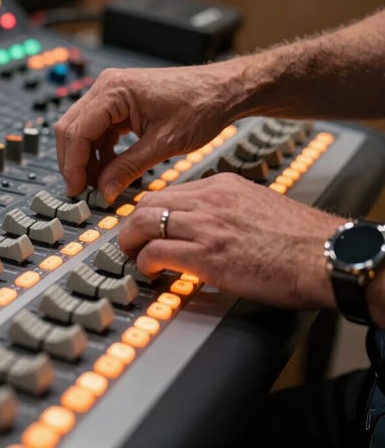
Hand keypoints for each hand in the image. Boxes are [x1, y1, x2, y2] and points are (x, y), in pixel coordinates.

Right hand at [54, 62, 248, 202]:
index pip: (78, 131)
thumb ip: (128, 168)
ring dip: (85, 158)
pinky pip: (97, 129)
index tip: (76, 190)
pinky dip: (98, 150)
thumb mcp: (163, 144)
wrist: (223, 90)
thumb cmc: (201, 105)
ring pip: (81, 129)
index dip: (73, 165)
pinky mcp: (119, 102)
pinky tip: (108, 170)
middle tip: (80, 190)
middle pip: (71, 128)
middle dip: (73, 162)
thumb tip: (104, 191)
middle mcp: (107, 86)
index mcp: (114, 90)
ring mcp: (111, 93)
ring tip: (97, 184)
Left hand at [119, 173, 344, 309]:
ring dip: (131, 242)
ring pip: (144, 223)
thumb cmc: (301, 238)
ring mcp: (206, 226)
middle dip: (133, 222)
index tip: (146, 223)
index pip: (170, 191)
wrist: (326, 255)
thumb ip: (229, 208)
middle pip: (149, 202)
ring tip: (132, 255)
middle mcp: (210, 200)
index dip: (152, 209)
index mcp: (223, 186)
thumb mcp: (259, 204)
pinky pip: (157, 252)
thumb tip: (210, 223)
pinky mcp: (206, 256)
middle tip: (129, 239)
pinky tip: (149, 270)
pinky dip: (145, 262)